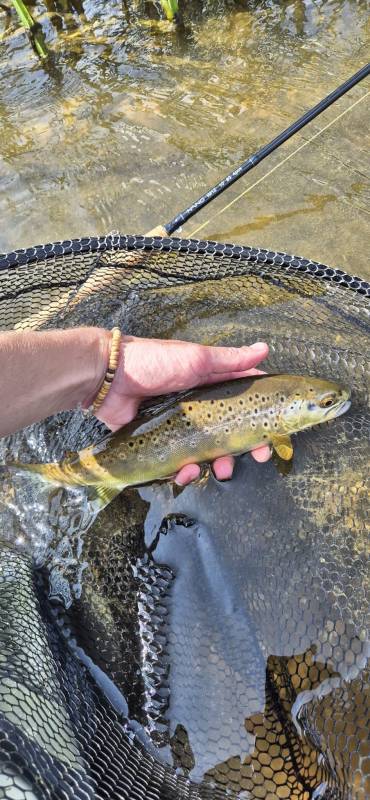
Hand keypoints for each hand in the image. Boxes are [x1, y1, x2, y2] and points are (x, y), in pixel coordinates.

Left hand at [95, 336, 270, 484]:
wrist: (107, 377)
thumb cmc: (154, 362)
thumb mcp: (196, 358)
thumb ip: (230, 359)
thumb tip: (264, 348)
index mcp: (209, 384)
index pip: (242, 400)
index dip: (260, 415)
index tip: (275, 431)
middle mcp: (197, 406)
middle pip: (228, 431)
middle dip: (244, 447)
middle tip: (258, 457)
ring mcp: (177, 426)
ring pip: (205, 451)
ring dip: (217, 463)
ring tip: (221, 471)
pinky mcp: (157, 442)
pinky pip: (176, 462)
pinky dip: (183, 471)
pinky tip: (185, 473)